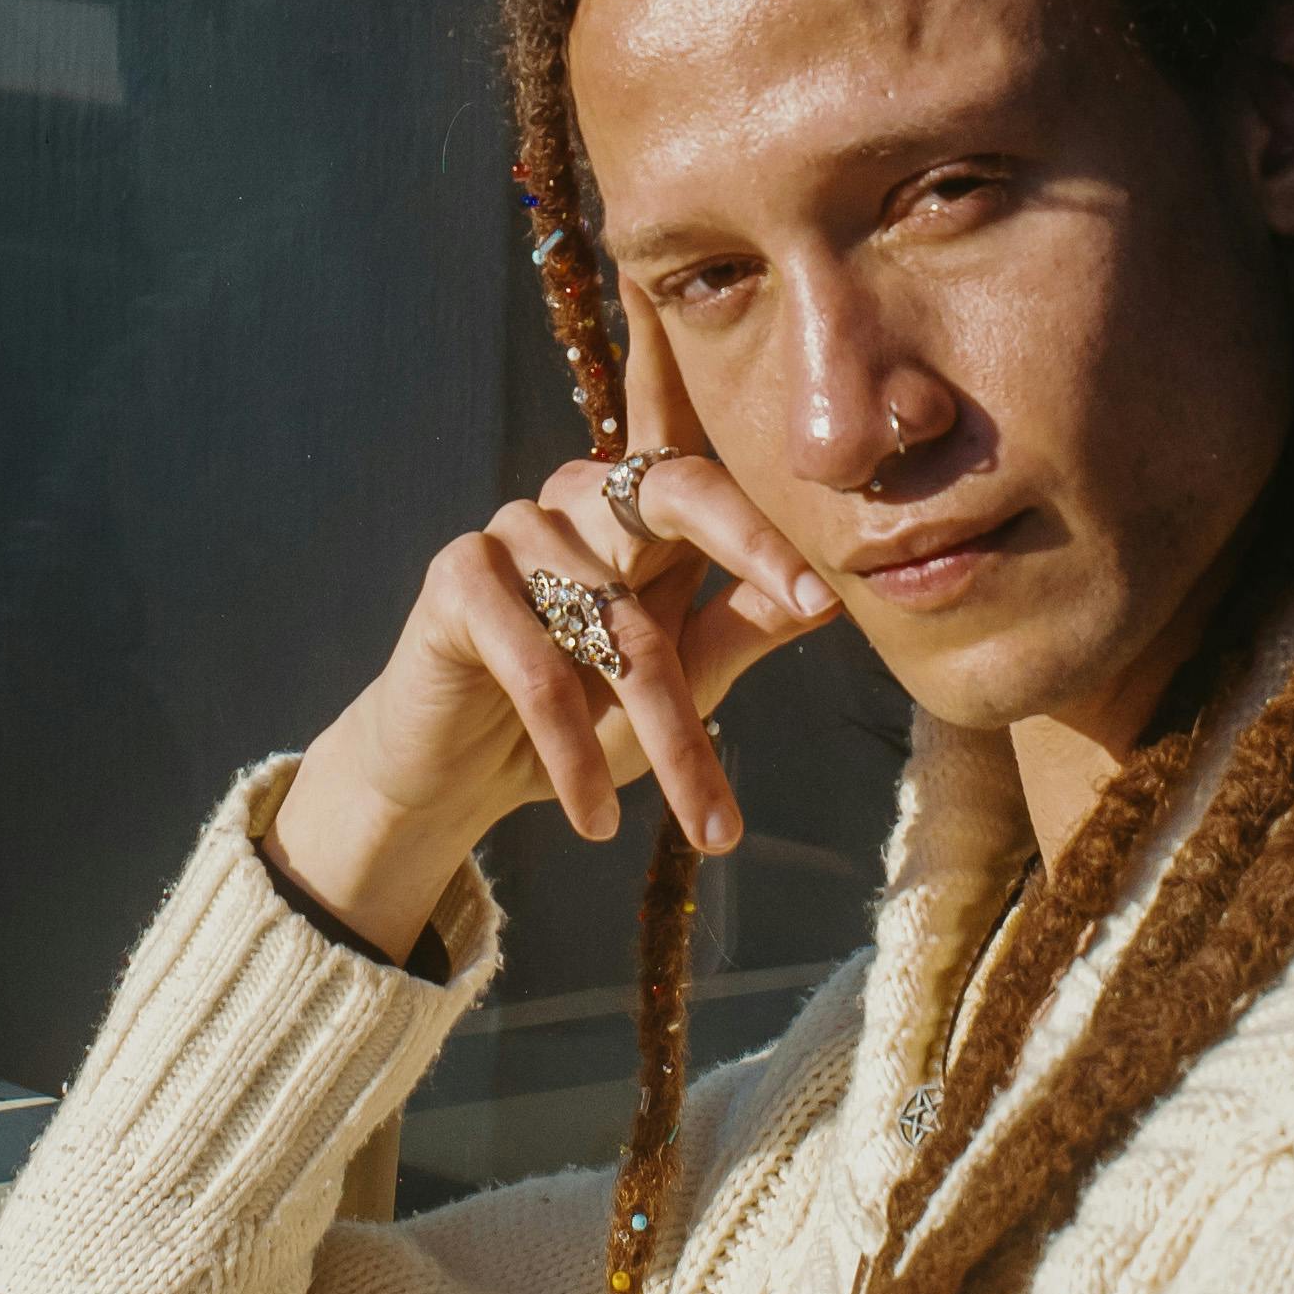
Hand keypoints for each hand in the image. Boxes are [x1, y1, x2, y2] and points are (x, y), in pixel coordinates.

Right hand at [270, 425, 833, 965]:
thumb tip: (834, 594)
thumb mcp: (680, 676)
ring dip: (670, 736)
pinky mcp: (458, 576)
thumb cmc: (583, 714)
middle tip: (813, 603)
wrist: (460, 774)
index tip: (835, 573)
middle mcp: (580, 495)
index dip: (774, 499)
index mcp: (641, 507)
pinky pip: (537, 666)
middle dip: (751, 541)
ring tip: (710, 826)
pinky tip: (596, 821)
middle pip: (677, 489)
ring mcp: (515, 527)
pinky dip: (572, 751)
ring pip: (619, 625)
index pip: (712, 466)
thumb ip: (743, 623)